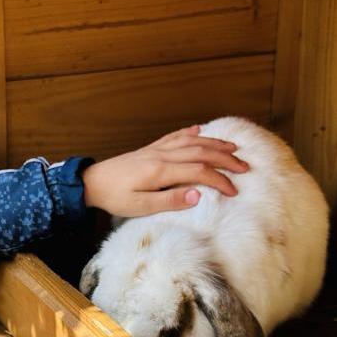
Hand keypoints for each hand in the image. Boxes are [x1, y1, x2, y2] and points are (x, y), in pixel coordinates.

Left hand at [82, 125, 248, 216]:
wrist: (91, 182)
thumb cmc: (114, 197)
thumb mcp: (140, 206)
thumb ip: (169, 200)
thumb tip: (197, 195)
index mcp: (160, 170)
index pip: (199, 172)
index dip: (219, 180)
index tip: (234, 191)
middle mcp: (161, 155)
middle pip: (200, 152)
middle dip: (225, 159)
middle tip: (244, 167)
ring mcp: (156, 149)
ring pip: (191, 141)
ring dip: (213, 143)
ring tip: (232, 147)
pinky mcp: (150, 149)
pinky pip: (174, 136)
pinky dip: (190, 132)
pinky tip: (200, 130)